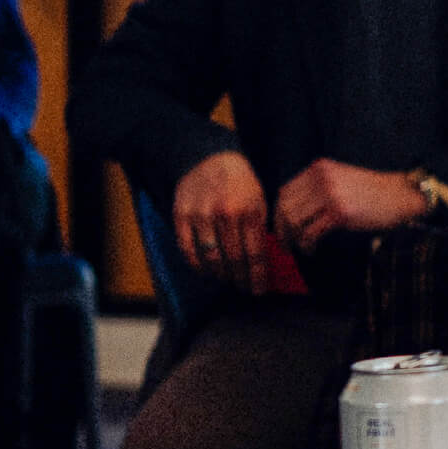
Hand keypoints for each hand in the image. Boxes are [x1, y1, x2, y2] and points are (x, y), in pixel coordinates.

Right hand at [172, 150, 270, 289]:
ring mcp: (201, 216)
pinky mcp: (181, 216)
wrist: (210, 158)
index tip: (259, 290)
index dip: (258, 276)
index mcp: (249, 210)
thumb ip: (261, 228)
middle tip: (244, 288)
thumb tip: (266, 260)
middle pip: (233, 259)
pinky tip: (206, 270)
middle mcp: (225, 214)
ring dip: (220, 275)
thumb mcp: (260, 200)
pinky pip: (187, 250)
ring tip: (228, 280)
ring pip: (210, 258)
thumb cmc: (240, 183)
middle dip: (240, 279)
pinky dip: (197, 265)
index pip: (255, 253)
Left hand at [275, 158, 429, 251]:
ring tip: (300, 248)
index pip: (285, 191)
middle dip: (282, 229)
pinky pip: (311, 233)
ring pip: (295, 221)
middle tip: (286, 243)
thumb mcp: (340, 179)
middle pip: (286, 207)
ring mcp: (331, 194)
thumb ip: (317, 188)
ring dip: (294, 239)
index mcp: (320, 168)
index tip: (281, 227)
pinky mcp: (340, 212)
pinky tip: (312, 249)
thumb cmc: (373, 192)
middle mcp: (322, 178)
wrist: (401, 195)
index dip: (278, 213)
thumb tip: (291, 212)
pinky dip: (307, 245)